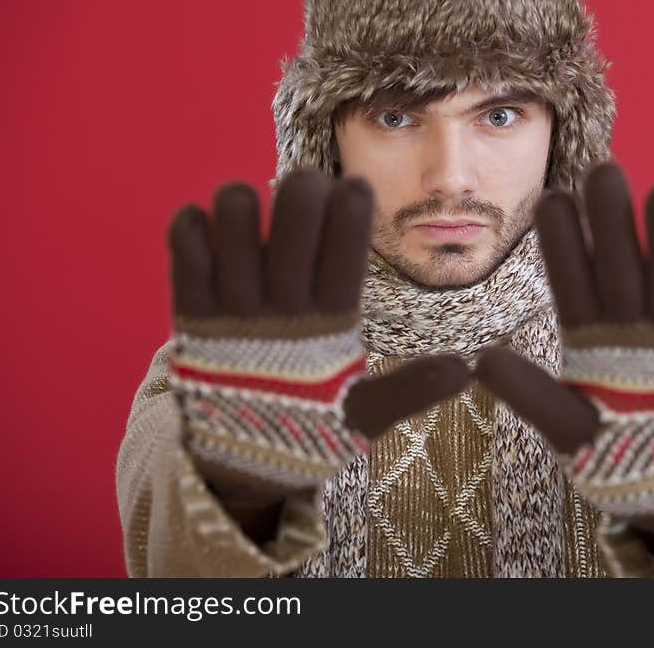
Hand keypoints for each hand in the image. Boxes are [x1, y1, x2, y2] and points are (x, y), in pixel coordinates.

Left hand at [167, 168, 469, 504]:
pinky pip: (183, 240)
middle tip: (307, 195)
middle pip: (294, 211)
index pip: (346, 246)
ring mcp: (230, 307)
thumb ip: (412, 388)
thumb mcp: (366, 413)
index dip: (353, 204)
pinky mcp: (188, 311)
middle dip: (305, 188)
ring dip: (244, 201)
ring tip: (253, 216)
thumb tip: (470, 368)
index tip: (355, 190)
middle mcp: (280, 309)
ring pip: (235, 213)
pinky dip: (193, 224)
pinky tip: (212, 234)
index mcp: (330, 328)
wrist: (233, 464)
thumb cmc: (309, 425)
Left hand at [476, 162, 653, 540]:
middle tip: (603, 170)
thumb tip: (481, 363)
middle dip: (612, 220)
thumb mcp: (568, 429)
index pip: (571, 280)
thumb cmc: (616, 458)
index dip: (562, 242)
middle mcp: (630, 322)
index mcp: (588, 335)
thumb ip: (532, 396)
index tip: (550, 201)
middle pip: (619, 261)